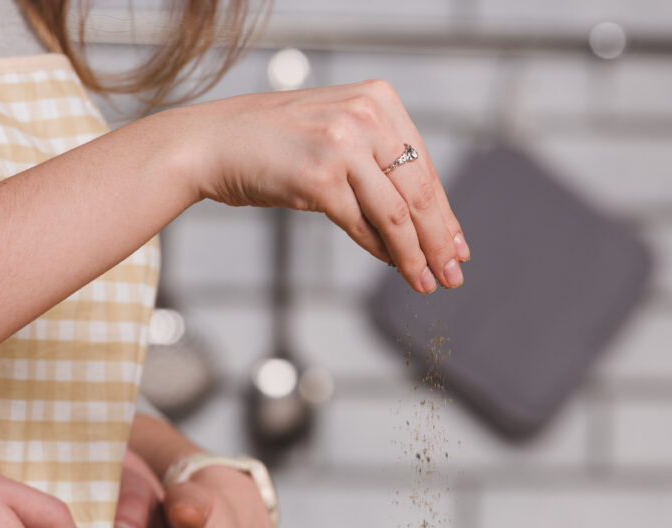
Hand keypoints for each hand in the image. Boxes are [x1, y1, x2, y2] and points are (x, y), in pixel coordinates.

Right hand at [187, 79, 469, 294]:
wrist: (214, 142)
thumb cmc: (275, 145)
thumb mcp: (338, 137)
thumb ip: (380, 167)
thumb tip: (428, 224)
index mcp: (379, 100)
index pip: (425, 167)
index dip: (445, 213)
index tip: (458, 248)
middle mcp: (366, 115)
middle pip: (418, 192)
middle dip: (439, 241)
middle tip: (452, 274)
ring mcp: (342, 144)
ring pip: (397, 214)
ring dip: (415, 255)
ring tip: (427, 283)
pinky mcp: (320, 177)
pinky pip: (363, 225)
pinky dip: (380, 250)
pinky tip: (393, 266)